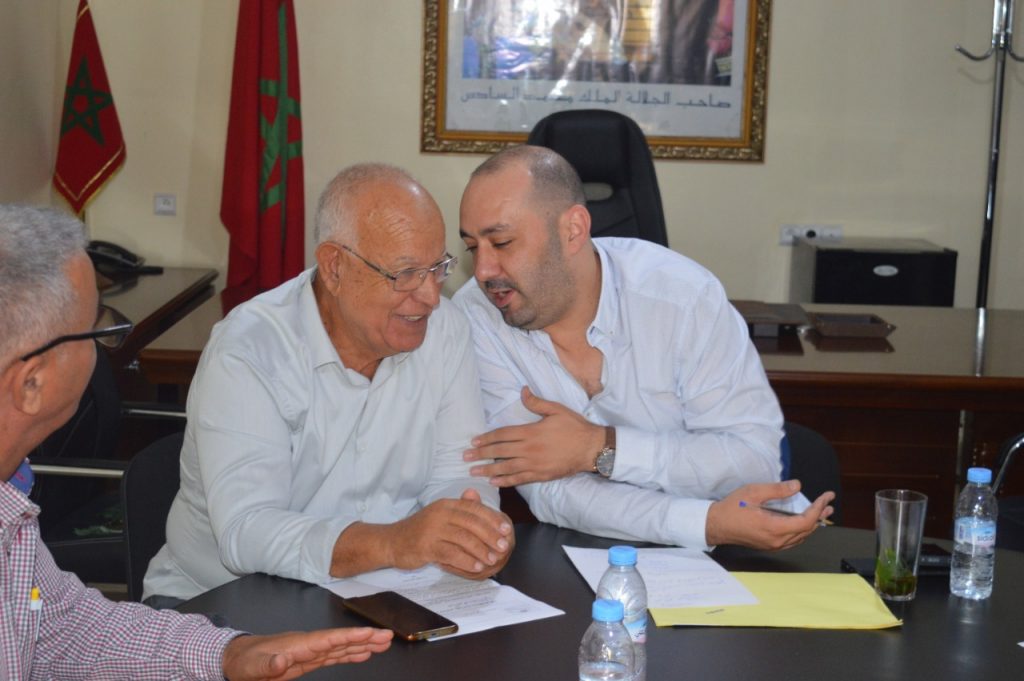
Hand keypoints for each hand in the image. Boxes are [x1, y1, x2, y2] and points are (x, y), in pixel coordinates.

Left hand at [222, 626, 391, 680]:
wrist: (236, 659)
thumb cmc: (244, 662)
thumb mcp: (252, 666)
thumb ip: (268, 663)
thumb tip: (283, 660)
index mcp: (298, 645)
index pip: (328, 639)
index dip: (349, 637)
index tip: (369, 633)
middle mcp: (308, 646)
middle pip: (340, 640)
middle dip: (364, 638)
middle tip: (387, 636)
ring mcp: (309, 652)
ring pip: (341, 647)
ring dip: (362, 645)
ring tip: (384, 644)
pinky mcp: (308, 661)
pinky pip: (334, 656)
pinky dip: (350, 654)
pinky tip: (363, 654)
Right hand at [387, 488, 514, 579]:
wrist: (392, 541)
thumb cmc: (420, 530)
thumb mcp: (440, 515)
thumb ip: (459, 508)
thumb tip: (477, 496)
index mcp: (446, 504)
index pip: (474, 509)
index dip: (492, 519)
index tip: (506, 529)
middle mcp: (439, 514)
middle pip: (471, 523)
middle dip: (490, 535)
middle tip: (503, 546)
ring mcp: (432, 530)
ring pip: (463, 539)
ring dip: (481, 550)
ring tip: (493, 559)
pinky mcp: (426, 547)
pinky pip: (451, 554)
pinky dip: (466, 561)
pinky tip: (476, 567)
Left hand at [464, 386, 603, 486]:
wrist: (591, 448)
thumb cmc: (574, 427)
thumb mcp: (556, 409)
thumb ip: (537, 402)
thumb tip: (522, 391)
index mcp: (531, 432)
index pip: (502, 435)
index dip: (486, 438)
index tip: (474, 441)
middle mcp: (529, 449)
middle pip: (500, 452)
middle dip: (481, 454)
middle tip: (465, 457)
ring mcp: (534, 464)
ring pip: (506, 467)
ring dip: (488, 469)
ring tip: (473, 471)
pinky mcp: (541, 475)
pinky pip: (519, 479)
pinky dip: (505, 481)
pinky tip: (494, 482)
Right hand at [705, 480, 834, 549]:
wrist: (716, 525)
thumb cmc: (731, 508)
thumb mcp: (753, 492)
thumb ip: (777, 490)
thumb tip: (797, 486)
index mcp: (774, 527)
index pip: (806, 520)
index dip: (819, 508)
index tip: (826, 497)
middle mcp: (777, 540)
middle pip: (807, 530)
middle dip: (820, 516)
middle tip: (829, 504)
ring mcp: (773, 545)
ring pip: (801, 537)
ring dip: (813, 524)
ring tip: (822, 512)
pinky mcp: (770, 545)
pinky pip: (793, 540)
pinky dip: (802, 530)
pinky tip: (803, 522)